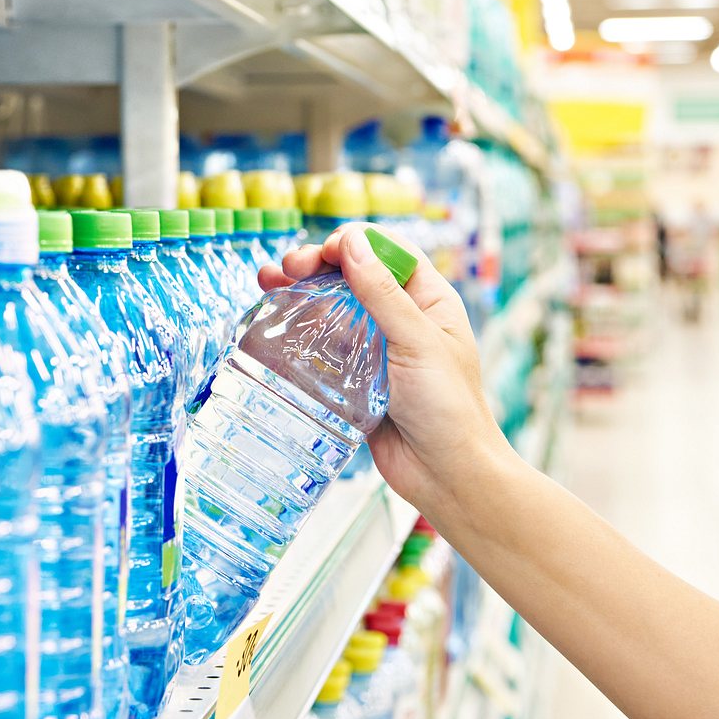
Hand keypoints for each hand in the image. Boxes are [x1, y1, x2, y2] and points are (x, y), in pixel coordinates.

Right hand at [258, 222, 515, 519]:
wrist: (447, 475)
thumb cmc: (449, 408)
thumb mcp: (417, 342)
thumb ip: (382, 294)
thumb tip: (353, 243)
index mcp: (429, 301)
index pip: (387, 252)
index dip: (353, 244)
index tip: (323, 253)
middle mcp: (403, 320)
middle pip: (354, 276)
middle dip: (317, 265)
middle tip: (285, 269)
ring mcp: (377, 349)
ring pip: (334, 309)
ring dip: (301, 293)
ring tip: (268, 284)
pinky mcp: (356, 380)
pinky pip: (325, 348)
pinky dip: (301, 332)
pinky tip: (277, 325)